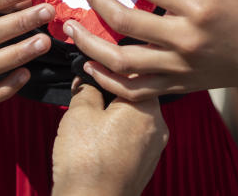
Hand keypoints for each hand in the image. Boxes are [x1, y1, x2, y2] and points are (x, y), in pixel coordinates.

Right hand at [52, 81, 167, 195]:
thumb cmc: (86, 161)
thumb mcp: (79, 112)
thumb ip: (87, 88)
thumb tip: (88, 81)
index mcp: (146, 108)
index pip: (132, 75)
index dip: (107, 70)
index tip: (89, 70)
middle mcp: (158, 127)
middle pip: (134, 97)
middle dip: (109, 95)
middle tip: (85, 97)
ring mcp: (154, 149)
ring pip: (133, 119)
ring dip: (113, 116)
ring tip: (88, 124)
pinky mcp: (145, 166)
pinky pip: (132, 140)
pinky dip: (116, 136)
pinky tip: (96, 144)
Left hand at [63, 0, 237, 98]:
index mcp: (197, 8)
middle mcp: (184, 40)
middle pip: (125, 22)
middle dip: (96, 0)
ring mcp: (179, 67)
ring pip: (123, 62)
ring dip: (90, 45)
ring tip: (70, 30)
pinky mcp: (177, 85)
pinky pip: (135, 90)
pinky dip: (108, 82)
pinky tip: (89, 67)